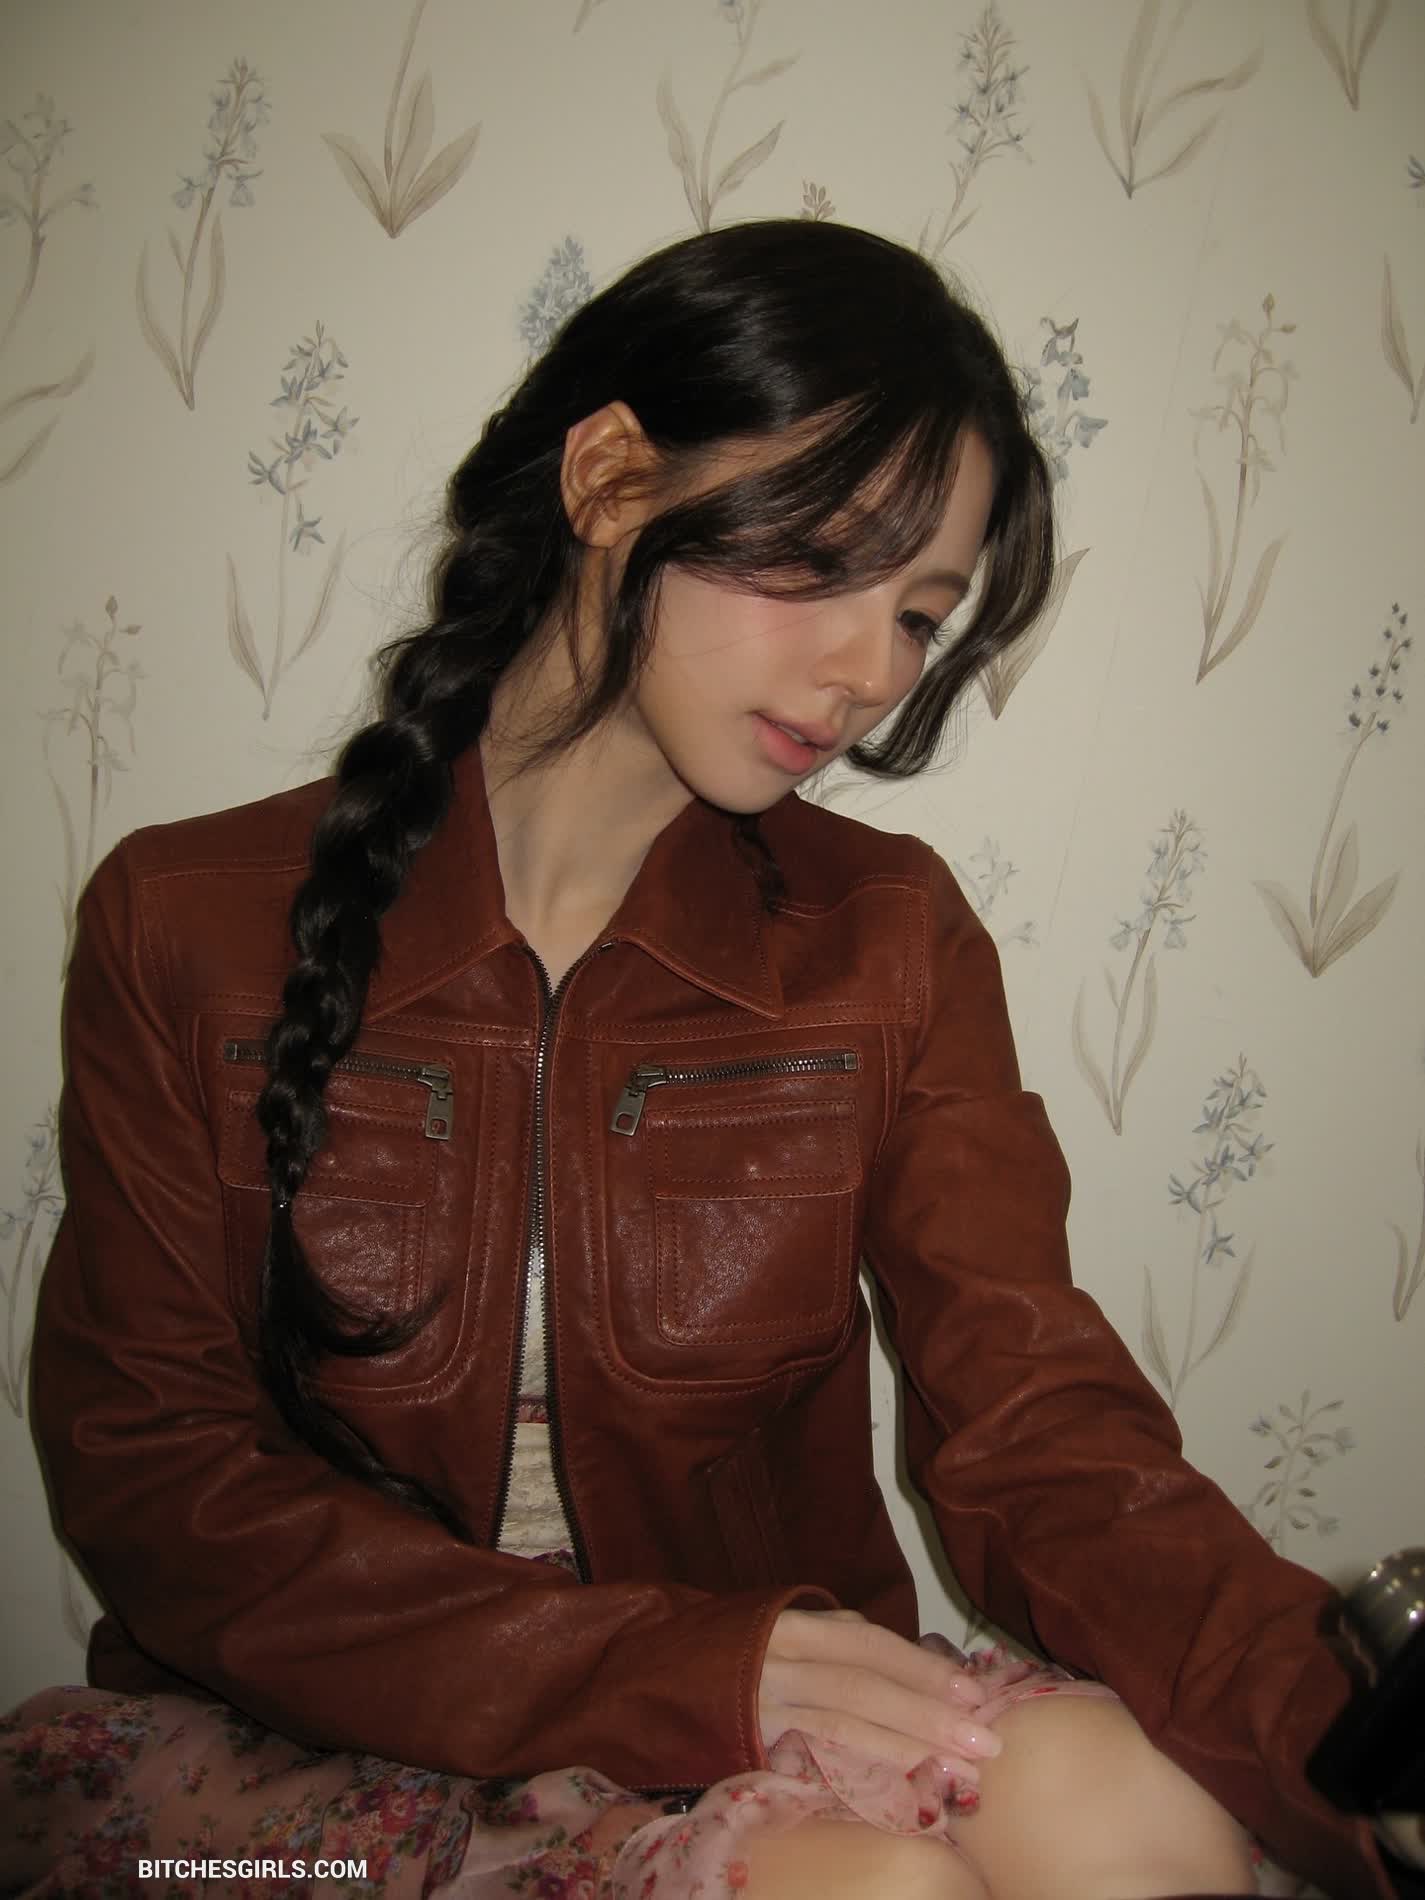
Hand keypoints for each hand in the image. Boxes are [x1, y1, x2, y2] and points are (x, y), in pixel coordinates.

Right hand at [758, 1607, 1003, 1780]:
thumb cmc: (736, 1655)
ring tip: (958, 1765)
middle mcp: (778, 1659)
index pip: (867, 1644)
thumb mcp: (786, 1631)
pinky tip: (902, 1774)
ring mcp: (764, 1704)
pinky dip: (866, 1762)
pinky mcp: (754, 1742)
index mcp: (793, 1625)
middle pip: (862, 1683)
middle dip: (928, 1711)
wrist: (652, 1681)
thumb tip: (912, 1663)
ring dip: (908, 1743)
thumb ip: (840, 1640)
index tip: (972, 1691)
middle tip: (985, 1739)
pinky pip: (817, 1751)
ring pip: (844, 1720)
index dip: (921, 1666)